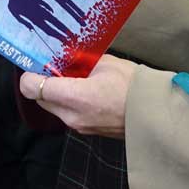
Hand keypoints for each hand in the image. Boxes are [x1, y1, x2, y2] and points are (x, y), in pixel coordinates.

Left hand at [19, 55, 133, 137]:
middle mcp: (72, 116)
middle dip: (43, 82)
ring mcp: (79, 127)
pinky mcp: (87, 131)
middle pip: (40, 99)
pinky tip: (84, 90)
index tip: (39, 62)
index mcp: (76, 97)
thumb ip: (80, 61)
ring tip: (73, 77)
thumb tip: (66, 57)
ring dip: (56, 93)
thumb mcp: (105, 63)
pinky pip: (68, 114)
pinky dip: (68, 102)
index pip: (33, 87)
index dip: (31, 73)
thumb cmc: (134, 85)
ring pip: (53, 108)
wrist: (157, 113)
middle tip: (56, 66)